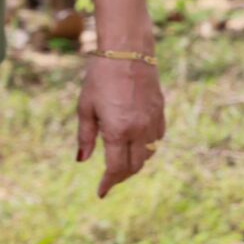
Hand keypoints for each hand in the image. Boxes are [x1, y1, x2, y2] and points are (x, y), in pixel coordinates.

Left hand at [76, 55, 164, 198]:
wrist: (128, 52)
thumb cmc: (100, 78)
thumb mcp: (85, 108)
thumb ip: (85, 136)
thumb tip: (82, 160)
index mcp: (118, 131)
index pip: (116, 168)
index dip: (108, 183)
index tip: (101, 192)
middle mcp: (139, 129)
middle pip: (135, 165)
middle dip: (121, 176)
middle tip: (110, 180)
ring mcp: (153, 120)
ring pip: (149, 154)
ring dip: (136, 163)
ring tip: (123, 164)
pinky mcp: (161, 110)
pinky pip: (158, 137)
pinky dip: (148, 147)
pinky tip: (138, 144)